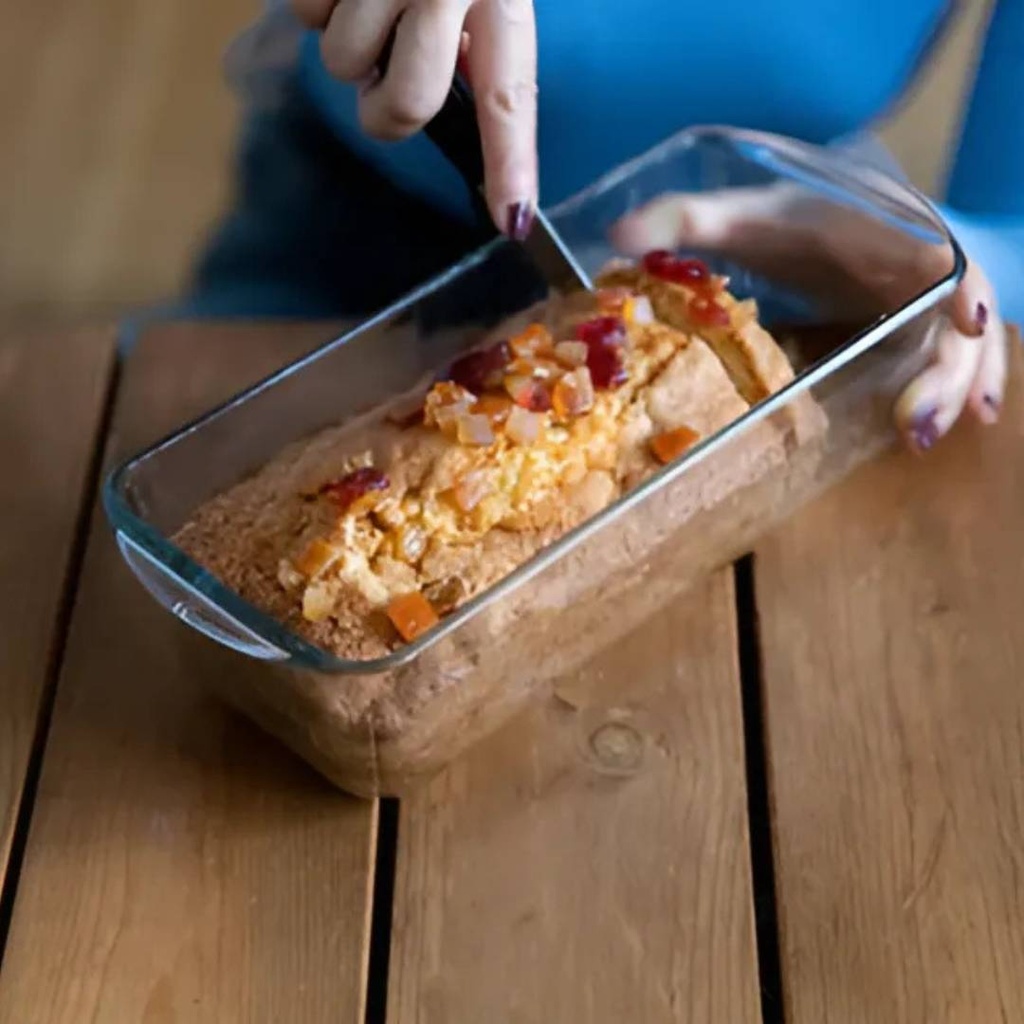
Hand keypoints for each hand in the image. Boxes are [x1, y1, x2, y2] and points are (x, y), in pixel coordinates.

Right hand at [292, 0, 537, 237]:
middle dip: (387, 108)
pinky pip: (304, 14)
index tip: (512, 221)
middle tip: (389, 74)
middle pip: (405, 103)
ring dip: (349, 47)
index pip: (508, 98)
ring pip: (343, 64)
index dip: (509, 165)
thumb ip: (482, 37)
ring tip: (368, 2)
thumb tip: (459, 97)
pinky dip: (316, 4)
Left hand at [611, 186, 1007, 450]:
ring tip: (920, 437)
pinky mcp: (909, 328)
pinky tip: (929, 431)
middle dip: (950, 369)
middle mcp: (914, 266)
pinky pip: (941, 358)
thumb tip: (618, 236)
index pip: (941, 255)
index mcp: (882, 232)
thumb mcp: (741, 214)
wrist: (820, 214)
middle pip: (957, 316)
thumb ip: (686, 219)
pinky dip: (948, 392)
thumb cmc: (783, 219)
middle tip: (916, 421)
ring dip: (952, 391)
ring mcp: (917, 301)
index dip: (962, 290)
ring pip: (958, 346)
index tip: (965, 322)